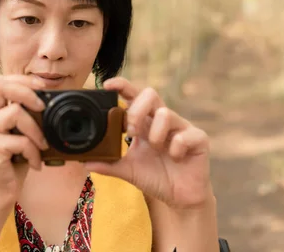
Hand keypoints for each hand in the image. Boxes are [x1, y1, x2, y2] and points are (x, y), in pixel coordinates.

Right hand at [0, 75, 47, 208]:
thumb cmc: (11, 164)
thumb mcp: (17, 134)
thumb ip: (22, 115)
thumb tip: (48, 97)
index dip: (22, 80)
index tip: (43, 86)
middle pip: (1, 86)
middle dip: (28, 92)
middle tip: (43, 107)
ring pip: (16, 112)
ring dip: (36, 130)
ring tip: (42, 146)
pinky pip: (21, 140)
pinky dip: (33, 152)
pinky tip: (34, 164)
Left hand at [85, 77, 212, 209]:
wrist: (179, 198)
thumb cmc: (155, 177)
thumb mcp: (128, 170)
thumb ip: (108, 164)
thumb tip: (84, 162)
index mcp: (145, 123)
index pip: (134, 96)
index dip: (122, 86)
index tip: (107, 84)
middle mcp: (162, 120)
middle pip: (150, 94)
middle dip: (137, 109)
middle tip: (130, 130)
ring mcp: (181, 128)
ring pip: (166, 113)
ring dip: (155, 133)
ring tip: (156, 148)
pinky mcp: (198, 139)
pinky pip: (185, 134)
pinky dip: (176, 147)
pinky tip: (175, 158)